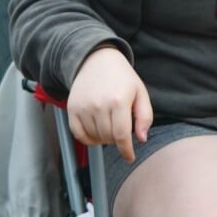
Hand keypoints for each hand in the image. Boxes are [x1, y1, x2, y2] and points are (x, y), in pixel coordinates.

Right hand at [67, 47, 152, 161]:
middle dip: (117, 140)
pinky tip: (96, 132)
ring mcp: (83, 107)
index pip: (121, 135)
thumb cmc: (122, 78)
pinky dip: (88, 139)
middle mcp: (98, 104)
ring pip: (94, 138)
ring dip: (104, 138)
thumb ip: (145, 116)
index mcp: (119, 100)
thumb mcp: (140, 92)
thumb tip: (142, 139)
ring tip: (109, 125)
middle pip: (108, 138)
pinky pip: (78, 134)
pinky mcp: (72, 108)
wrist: (96, 60)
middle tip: (121, 129)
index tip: (130, 157)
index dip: (126, 150)